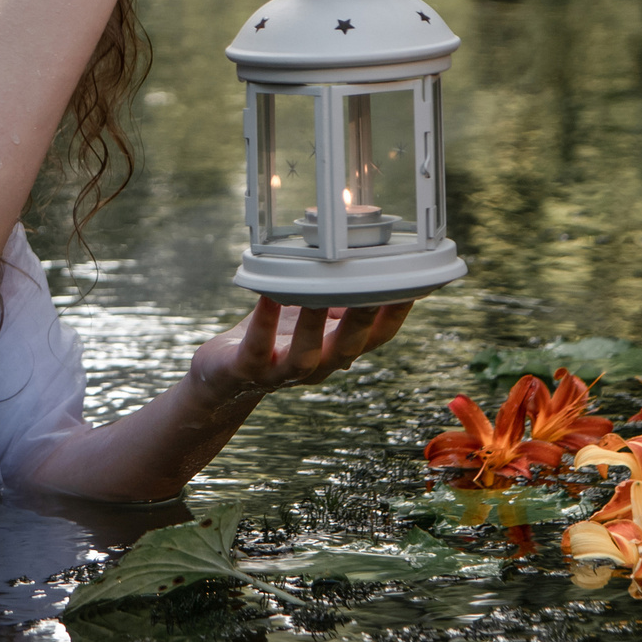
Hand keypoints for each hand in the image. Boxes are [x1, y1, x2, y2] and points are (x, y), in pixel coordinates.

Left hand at [189, 296, 412, 408]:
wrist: (225, 377)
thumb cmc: (273, 337)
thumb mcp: (312, 317)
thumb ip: (338, 301)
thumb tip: (365, 265)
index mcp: (336, 350)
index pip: (377, 337)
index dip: (397, 314)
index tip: (416, 285)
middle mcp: (317, 365)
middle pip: (348, 346)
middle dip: (364, 319)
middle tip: (375, 287)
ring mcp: (281, 372)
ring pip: (306, 354)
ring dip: (314, 325)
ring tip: (318, 292)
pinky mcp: (247, 369)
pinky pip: (257, 348)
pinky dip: (264, 322)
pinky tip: (268, 295)